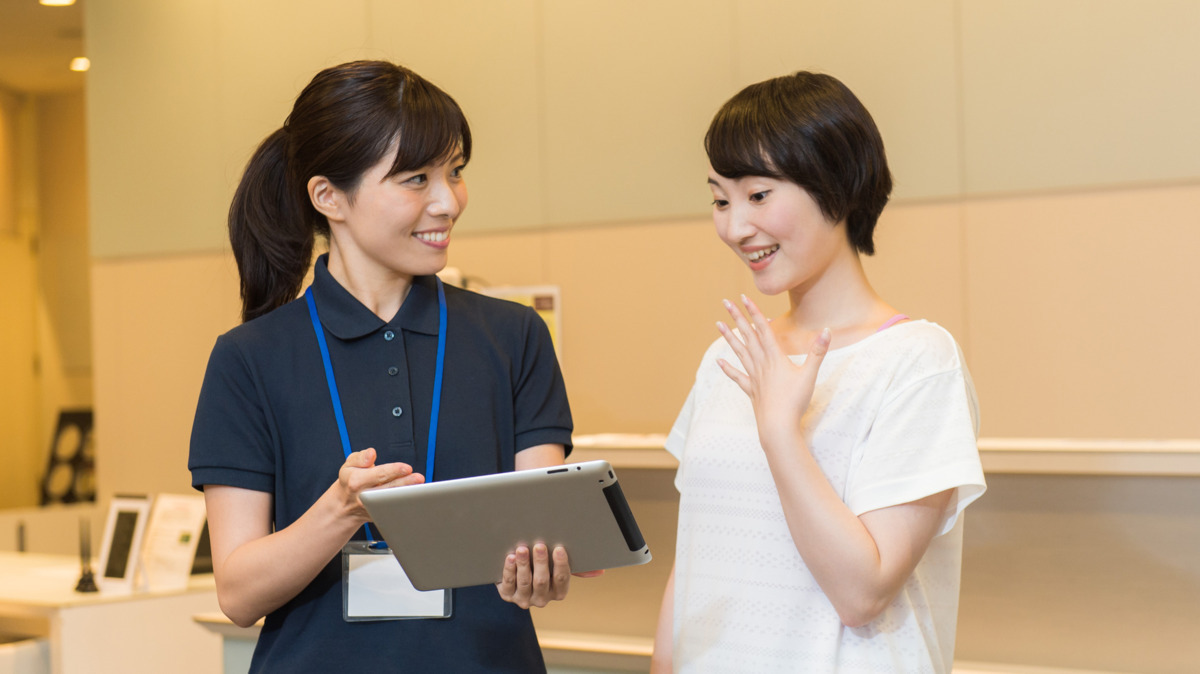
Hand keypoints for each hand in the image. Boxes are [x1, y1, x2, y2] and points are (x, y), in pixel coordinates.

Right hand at [334, 448, 423, 521]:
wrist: (344, 506)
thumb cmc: (350, 480)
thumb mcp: (349, 465)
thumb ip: (361, 457)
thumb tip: (372, 453)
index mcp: (357, 481)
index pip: (378, 475)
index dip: (394, 471)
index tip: (407, 468)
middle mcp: (365, 496)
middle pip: (388, 489)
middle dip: (405, 483)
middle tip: (419, 478)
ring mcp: (373, 508)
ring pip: (393, 501)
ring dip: (408, 494)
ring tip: (421, 486)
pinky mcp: (380, 516)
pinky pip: (394, 510)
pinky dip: (406, 503)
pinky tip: (417, 497)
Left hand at [496, 543, 600, 607]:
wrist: (516, 577)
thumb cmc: (542, 569)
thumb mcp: (558, 569)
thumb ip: (576, 570)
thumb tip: (600, 571)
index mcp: (558, 592)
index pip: (562, 580)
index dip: (560, 564)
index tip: (559, 548)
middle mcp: (541, 599)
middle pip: (542, 581)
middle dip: (541, 562)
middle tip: (539, 545)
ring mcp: (523, 599)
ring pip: (525, 582)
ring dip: (524, 564)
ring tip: (522, 549)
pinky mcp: (507, 595)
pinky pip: (509, 583)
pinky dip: (509, 570)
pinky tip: (510, 558)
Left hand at [716, 296, 830, 447]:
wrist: (778, 425)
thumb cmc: (795, 401)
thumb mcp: (810, 375)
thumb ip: (817, 352)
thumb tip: (827, 331)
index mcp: (775, 357)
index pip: (763, 329)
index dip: (754, 312)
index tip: (743, 297)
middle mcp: (761, 363)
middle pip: (748, 336)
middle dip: (737, 317)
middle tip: (726, 302)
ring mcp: (754, 376)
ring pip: (739, 352)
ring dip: (729, 337)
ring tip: (718, 324)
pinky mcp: (751, 390)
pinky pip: (737, 376)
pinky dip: (728, 369)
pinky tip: (719, 362)